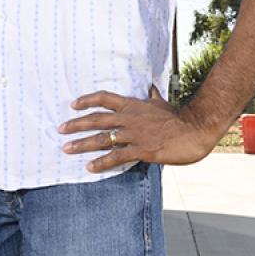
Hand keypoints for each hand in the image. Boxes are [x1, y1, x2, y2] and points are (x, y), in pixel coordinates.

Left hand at [59, 85, 219, 172]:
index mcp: (133, 105)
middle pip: (97, 119)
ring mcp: (134, 134)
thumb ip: (152, 97)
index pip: (105, 99)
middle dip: (76, 124)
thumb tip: (150, 88)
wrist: (194, 129)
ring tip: (67, 149)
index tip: (73, 104)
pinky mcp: (142, 150)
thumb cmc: (179, 117)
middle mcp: (129, 118)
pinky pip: (117, 156)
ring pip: (102, 138)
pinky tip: (90, 167)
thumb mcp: (162, 103)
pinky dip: (102, 162)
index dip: (87, 100)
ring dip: (82, 144)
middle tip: (61, 129)